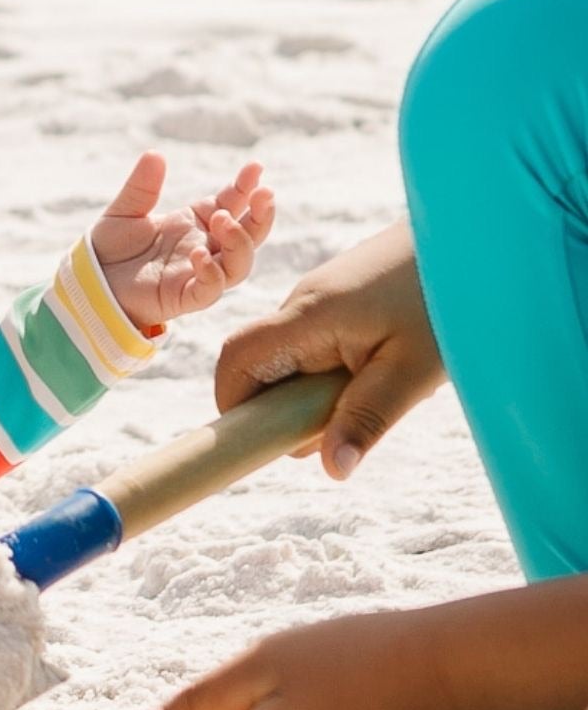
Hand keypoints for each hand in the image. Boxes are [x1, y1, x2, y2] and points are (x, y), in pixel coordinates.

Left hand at [90, 153, 273, 330]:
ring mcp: (197, 273)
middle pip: (248, 235)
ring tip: (223, 219)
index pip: (232, 203)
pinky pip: (209, 290)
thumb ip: (141, 186)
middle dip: (261, 215)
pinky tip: (200, 253)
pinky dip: (211, 272)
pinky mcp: (184, 297)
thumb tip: (154, 153)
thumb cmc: (110, 248)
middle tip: (264, 194)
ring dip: (239, 242)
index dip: (246, 187)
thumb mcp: (125, 211)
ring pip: (238, 264)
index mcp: (195, 223)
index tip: (255, 167)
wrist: (88, 281)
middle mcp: (204, 247)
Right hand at [214, 217, 442, 480]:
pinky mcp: (338, 299)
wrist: (476, 239)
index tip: (265, 441)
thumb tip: (331, 471)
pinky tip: (386, 369)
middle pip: (260, 365)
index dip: (234, 405)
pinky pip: (318, 345)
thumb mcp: (414, 371)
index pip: (236, 360)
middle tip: (342, 427)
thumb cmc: (448, 301)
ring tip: (380, 391)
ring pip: (292, 359)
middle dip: (286, 408)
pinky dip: (337, 370)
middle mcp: (301, 303)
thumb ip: (368, 418)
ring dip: (318, 390)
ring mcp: (319, 298)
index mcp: (308, 317)